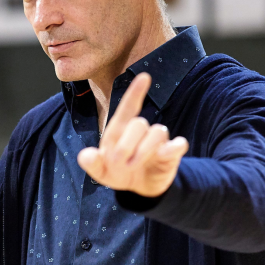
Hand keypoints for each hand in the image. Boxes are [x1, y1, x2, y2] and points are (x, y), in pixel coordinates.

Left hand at [76, 72, 188, 197]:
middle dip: (127, 144)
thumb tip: (85, 156)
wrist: (138, 188)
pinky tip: (163, 155)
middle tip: (119, 163)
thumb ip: (91, 164)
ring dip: (144, 151)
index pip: (128, 107)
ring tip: (134, 166)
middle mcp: (141, 131)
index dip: (135, 92)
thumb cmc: (118, 172)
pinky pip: (179, 144)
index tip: (144, 76)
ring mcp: (158, 141)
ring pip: (158, 132)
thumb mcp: (100, 172)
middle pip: (139, 123)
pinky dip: (172, 148)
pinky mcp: (172, 153)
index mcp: (121, 130)